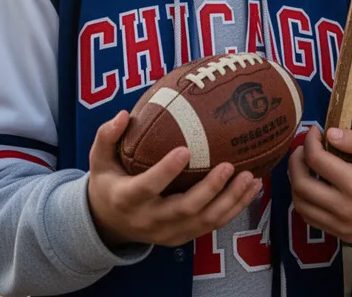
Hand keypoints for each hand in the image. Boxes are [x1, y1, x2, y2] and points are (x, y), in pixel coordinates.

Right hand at [87, 111, 261, 247]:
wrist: (108, 225)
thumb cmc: (108, 183)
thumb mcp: (99, 161)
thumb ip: (106, 137)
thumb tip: (122, 115)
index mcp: (127, 199)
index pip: (147, 187)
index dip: (166, 172)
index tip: (186, 150)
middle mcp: (150, 220)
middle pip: (185, 209)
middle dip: (210, 189)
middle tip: (230, 166)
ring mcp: (169, 232)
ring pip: (205, 221)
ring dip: (231, 201)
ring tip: (251, 178)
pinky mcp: (183, 236)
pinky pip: (212, 225)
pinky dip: (235, 208)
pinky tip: (252, 188)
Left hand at [289, 126, 351, 244]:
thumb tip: (330, 133)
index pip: (316, 160)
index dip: (310, 141)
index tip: (317, 130)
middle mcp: (344, 209)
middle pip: (301, 185)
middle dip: (295, 161)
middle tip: (303, 147)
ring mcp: (343, 226)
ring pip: (302, 207)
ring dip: (296, 183)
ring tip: (305, 166)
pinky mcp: (346, 236)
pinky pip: (314, 221)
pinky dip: (306, 203)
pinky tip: (316, 188)